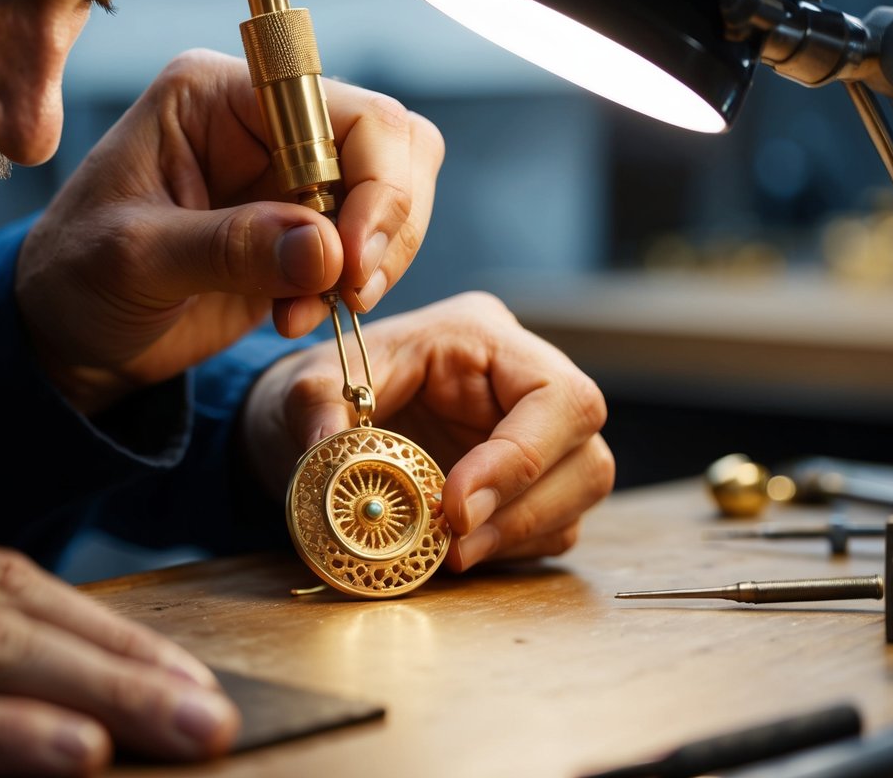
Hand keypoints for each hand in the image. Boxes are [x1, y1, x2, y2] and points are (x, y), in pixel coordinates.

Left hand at [16, 49, 443, 413]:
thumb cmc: (78, 278)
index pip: (343, 108)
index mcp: (218, 95)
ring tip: (308, 310)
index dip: (374, 181)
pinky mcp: (302, 231)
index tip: (351, 262)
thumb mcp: (134, 260)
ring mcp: (289, 177)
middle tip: (351, 290)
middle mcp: (265, 124)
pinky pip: (367, 249)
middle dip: (386, 223)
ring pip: (394, 196)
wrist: (70, 334)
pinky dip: (352, 289)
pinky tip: (294, 317)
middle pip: (390, 144)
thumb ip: (228, 249)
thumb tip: (330, 251)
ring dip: (372, 262)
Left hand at [242, 292, 614, 570]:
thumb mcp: (306, 386)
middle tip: (454, 543)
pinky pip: (556, 523)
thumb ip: (315, 410)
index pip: (555, 395)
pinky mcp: (531, 480)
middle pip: (586, 451)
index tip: (457, 508)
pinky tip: (460, 553)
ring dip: (519, 534)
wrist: (313, 418)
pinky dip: (514, 547)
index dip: (521, 458)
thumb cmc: (324, 388)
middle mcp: (524, 380)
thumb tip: (324, 451)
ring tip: (451, 554)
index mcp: (484, 337)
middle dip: (523, 508)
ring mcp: (537, 432)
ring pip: (581, 491)